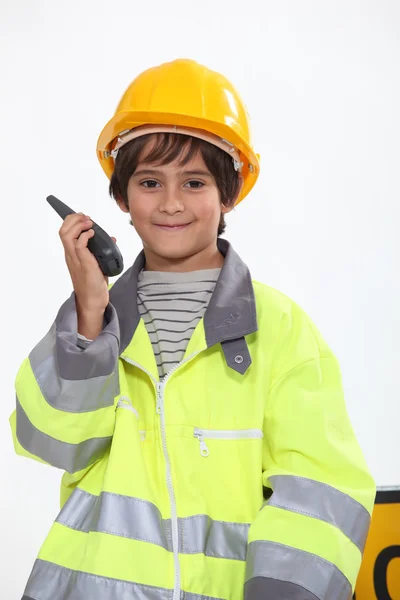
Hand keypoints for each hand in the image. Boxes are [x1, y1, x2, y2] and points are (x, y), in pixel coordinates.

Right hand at [59, 213, 115, 338]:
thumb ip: (101, 250)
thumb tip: (112, 238)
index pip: (64, 232)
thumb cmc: (94, 283)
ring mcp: (76, 259)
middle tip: (87, 217)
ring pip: (67, 235)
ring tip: (89, 223)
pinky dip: (85, 236)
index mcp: (71, 254)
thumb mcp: (98, 263)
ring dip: (78, 225)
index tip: (84, 217)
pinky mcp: (84, 264)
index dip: (72, 221)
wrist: (93, 301)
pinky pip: (79, 245)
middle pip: (63, 230)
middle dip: (74, 219)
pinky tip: (93, 234)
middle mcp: (70, 255)